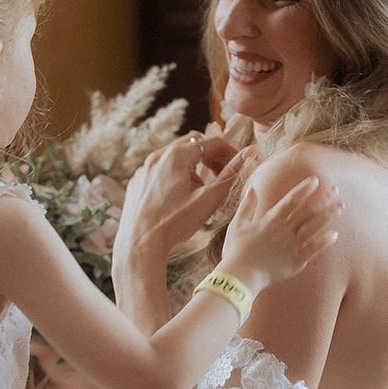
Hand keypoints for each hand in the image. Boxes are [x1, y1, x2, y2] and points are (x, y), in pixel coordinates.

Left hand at [114, 130, 253, 266]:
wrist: (139, 245)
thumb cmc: (174, 224)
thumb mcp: (209, 199)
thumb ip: (231, 174)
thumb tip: (250, 153)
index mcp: (176, 156)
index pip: (212, 143)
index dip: (231, 153)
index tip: (240, 165)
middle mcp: (157, 156)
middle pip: (193, 145)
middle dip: (212, 157)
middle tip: (223, 174)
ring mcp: (144, 169)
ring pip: (175, 158)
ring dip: (194, 168)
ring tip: (202, 191)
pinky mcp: (137, 183)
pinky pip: (160, 171)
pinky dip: (175, 177)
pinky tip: (180, 199)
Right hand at [221, 175, 341, 290]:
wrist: (240, 275)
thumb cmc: (236, 251)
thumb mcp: (237, 225)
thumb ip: (246, 206)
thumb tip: (251, 189)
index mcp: (271, 220)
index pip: (291, 199)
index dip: (304, 189)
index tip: (315, 180)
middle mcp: (284, 230)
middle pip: (307, 210)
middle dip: (322, 199)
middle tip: (335, 190)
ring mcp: (291, 245)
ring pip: (314, 227)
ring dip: (328, 215)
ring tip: (340, 206)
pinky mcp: (296, 261)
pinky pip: (313, 249)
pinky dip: (324, 241)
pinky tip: (334, 234)